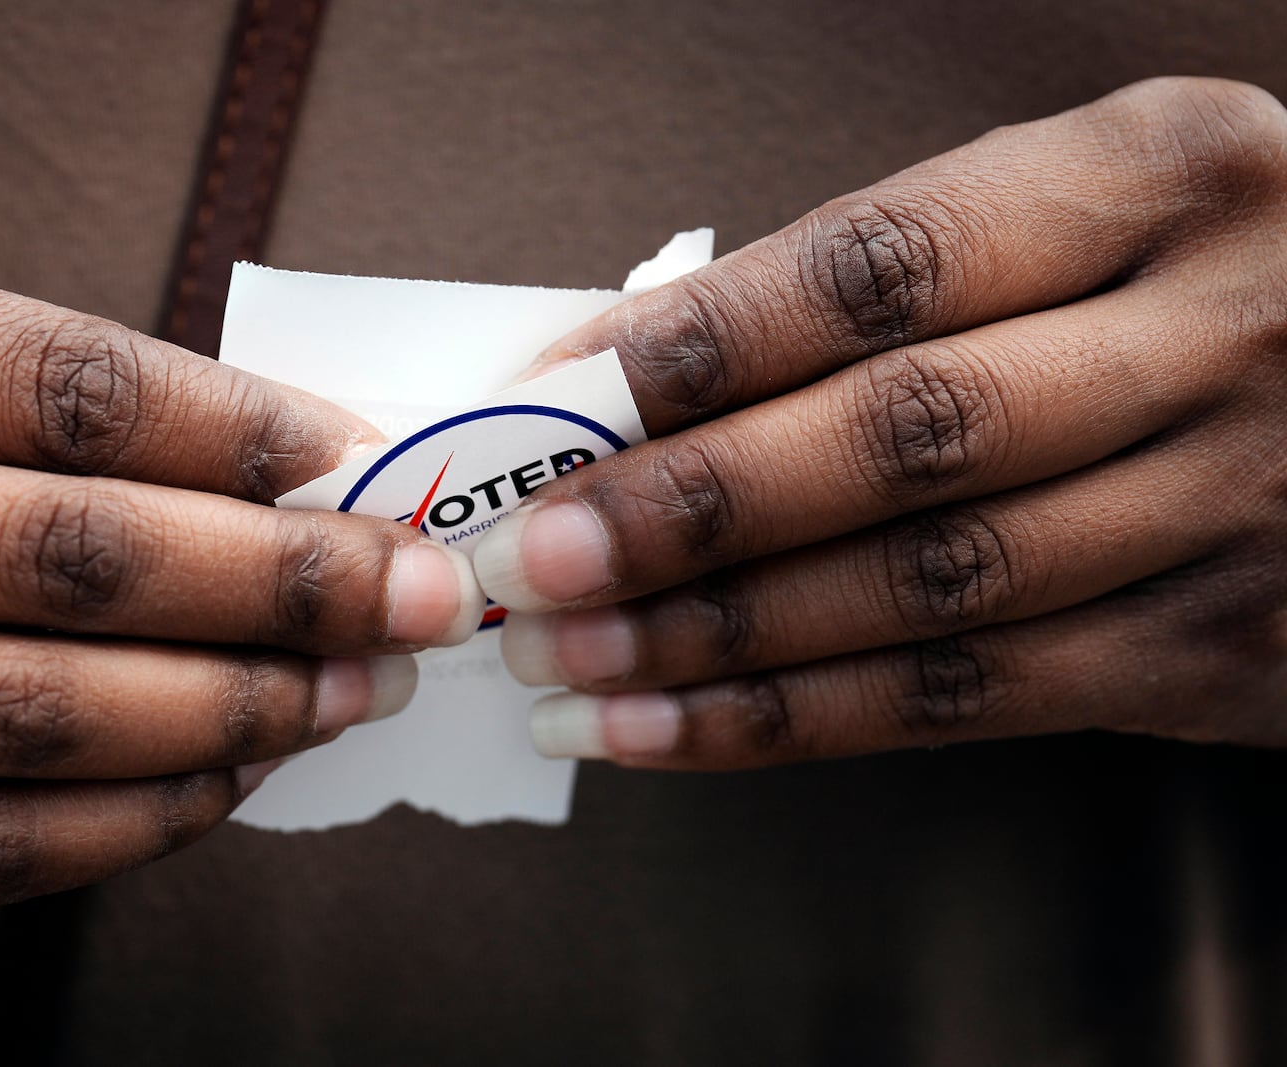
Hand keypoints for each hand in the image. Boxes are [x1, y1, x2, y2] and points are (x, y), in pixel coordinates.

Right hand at [0, 241, 482, 911]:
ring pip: (39, 722)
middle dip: (287, 586)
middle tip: (420, 596)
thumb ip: (10, 381)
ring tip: (355, 690)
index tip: (358, 463)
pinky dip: (130, 823)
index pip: (57, 392)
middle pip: (73, 562)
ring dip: (238, 713)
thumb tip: (268, 463)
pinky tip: (227, 781)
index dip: (238, 432)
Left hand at [475, 78, 1286, 769]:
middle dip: (687, 508)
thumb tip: (613, 370)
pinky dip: (789, 723)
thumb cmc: (1186, 287)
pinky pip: (969, 700)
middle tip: (523, 558)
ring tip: (558, 660)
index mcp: (1162, 178)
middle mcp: (1218, 335)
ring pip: (925, 590)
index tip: (550, 405)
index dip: (700, 345)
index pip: (886, 264)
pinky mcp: (1220, 652)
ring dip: (713, 639)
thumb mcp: (1080, 220)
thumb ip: (882, 285)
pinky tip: (658, 731)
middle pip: (903, 436)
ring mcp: (1231, 504)